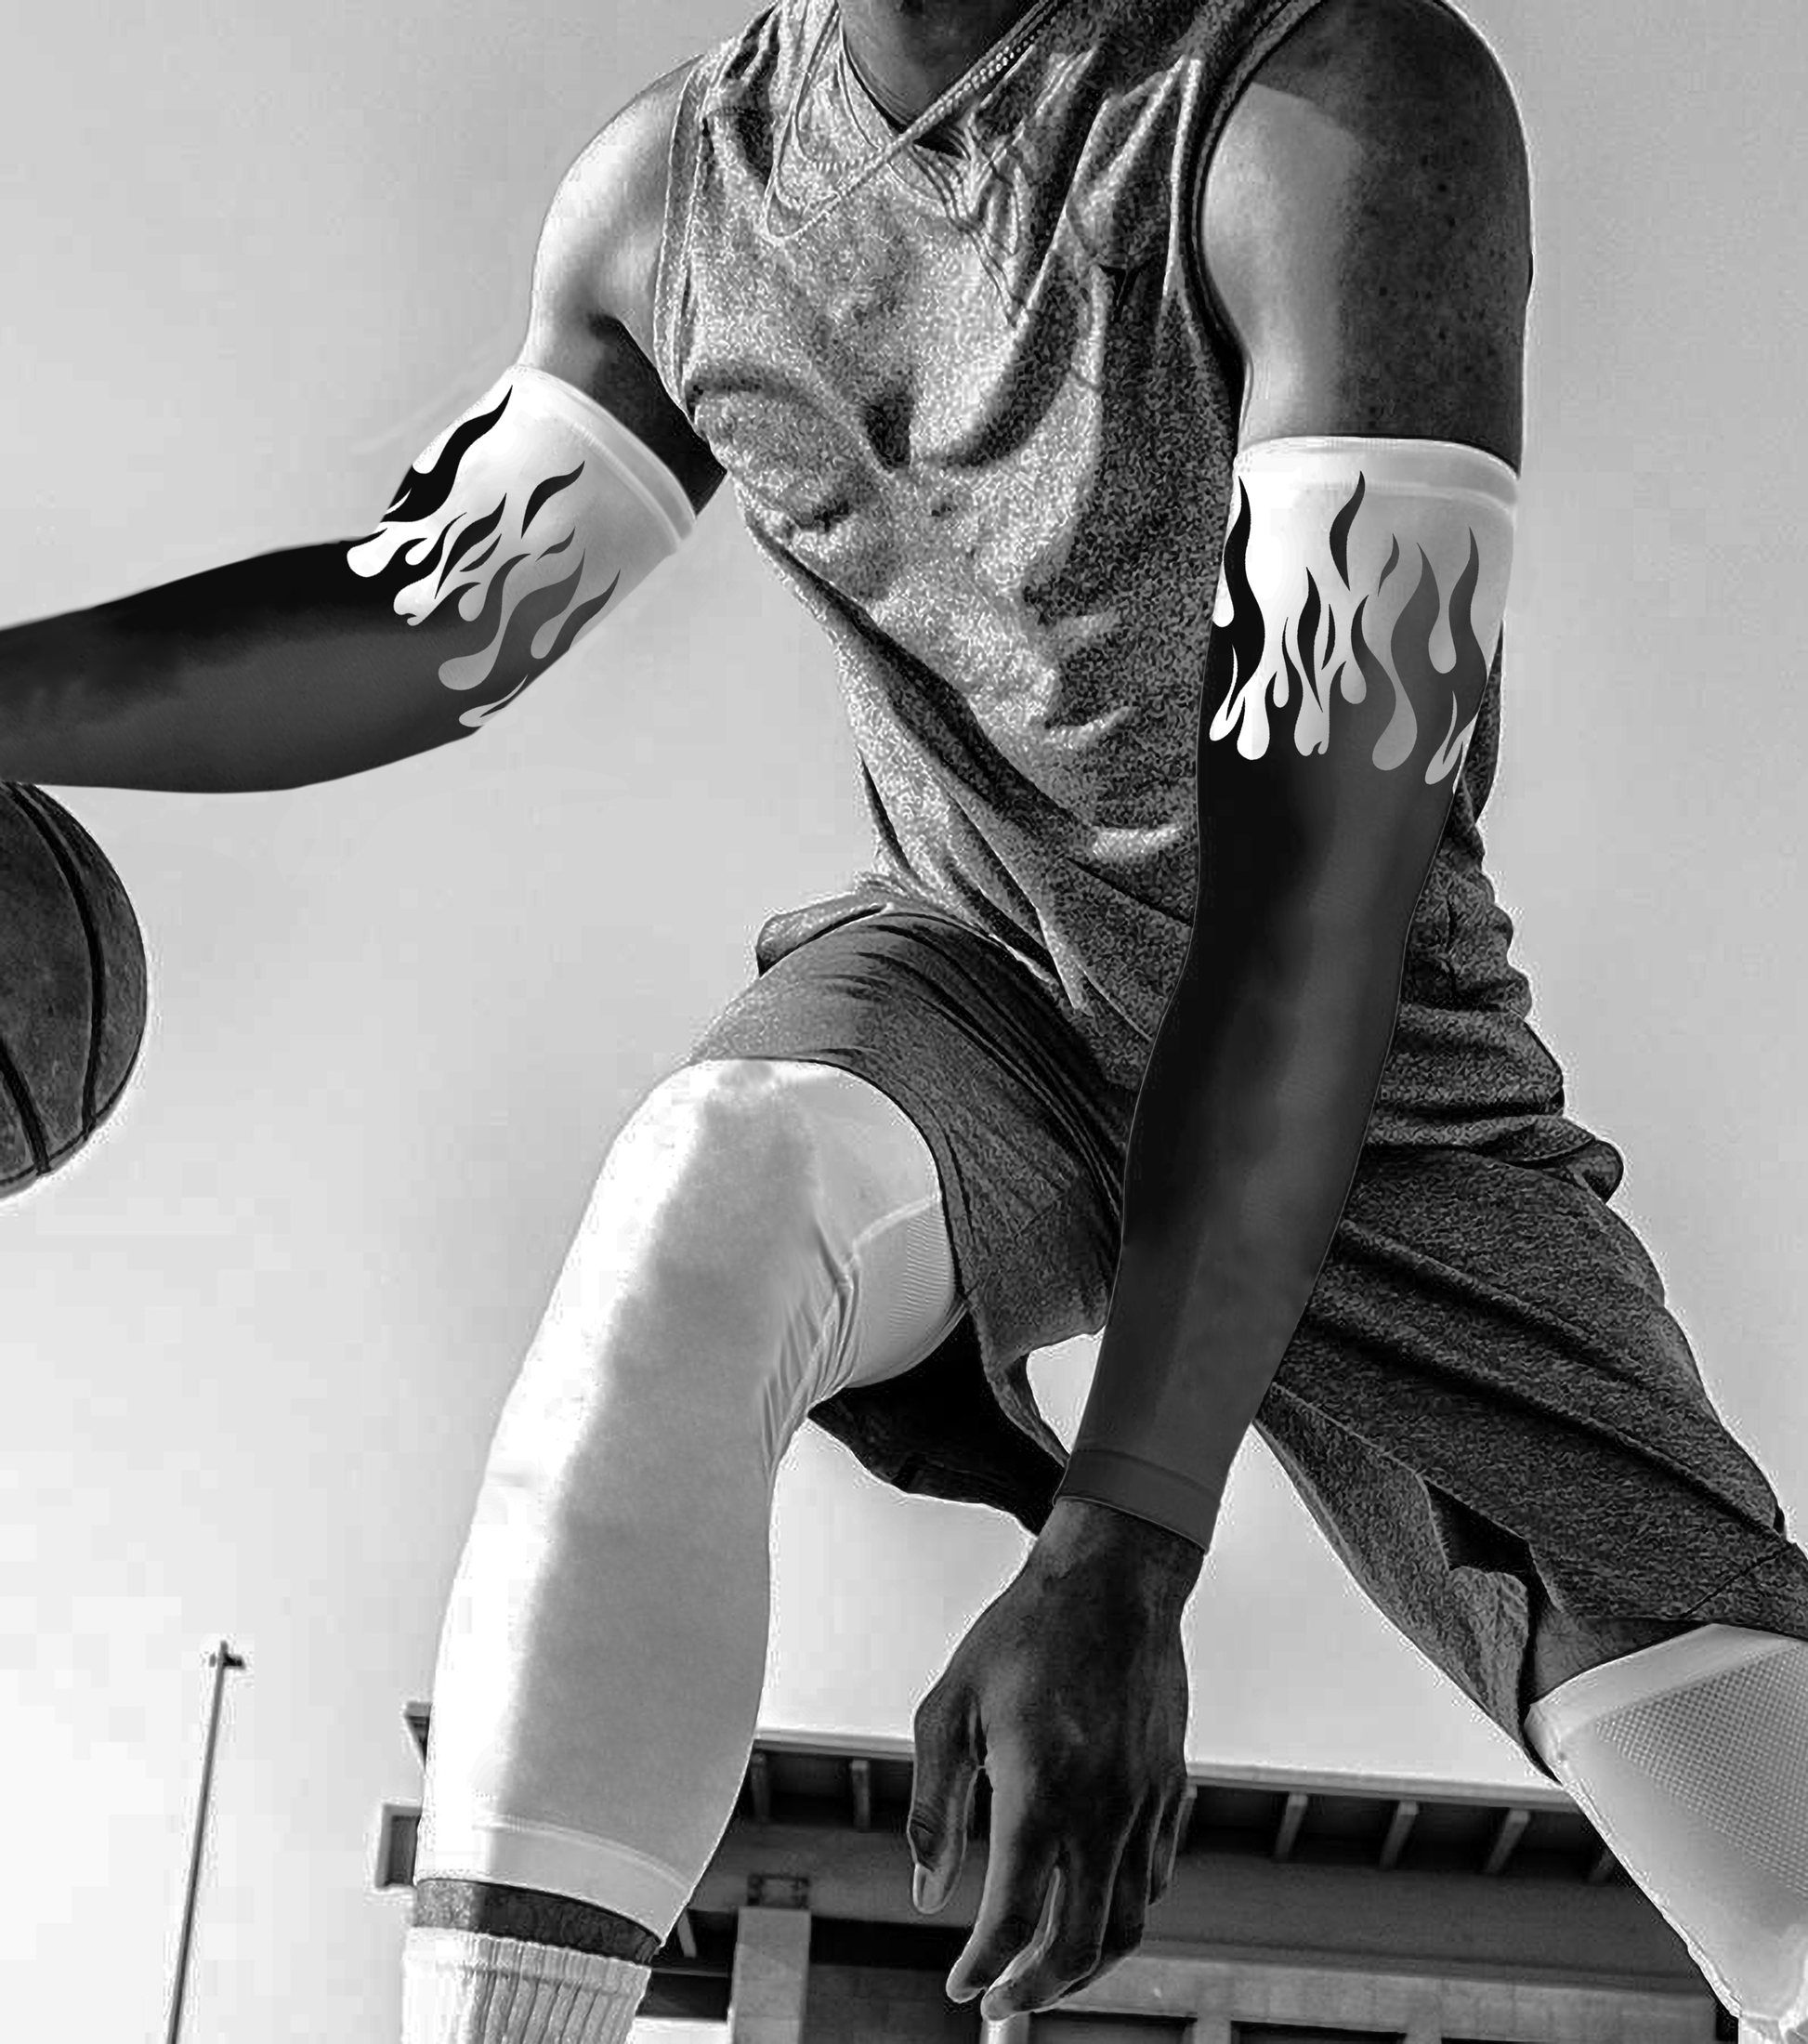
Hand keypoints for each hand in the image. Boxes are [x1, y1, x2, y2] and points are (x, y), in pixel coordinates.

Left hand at [906, 1502, 1195, 2020]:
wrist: (1112, 1577)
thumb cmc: (1021, 1634)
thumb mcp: (950, 1709)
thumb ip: (934, 1810)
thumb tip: (927, 1897)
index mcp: (1039, 1795)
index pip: (1014, 1922)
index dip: (984, 1971)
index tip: (961, 1988)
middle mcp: (1101, 1812)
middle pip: (1080, 1945)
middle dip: (1039, 1989)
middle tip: (1001, 2002)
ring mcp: (1145, 1803)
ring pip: (1131, 1921)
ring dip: (1088, 1964)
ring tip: (1047, 1971)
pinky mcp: (1171, 1786)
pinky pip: (1157, 1876)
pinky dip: (1126, 1910)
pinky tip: (1093, 1905)